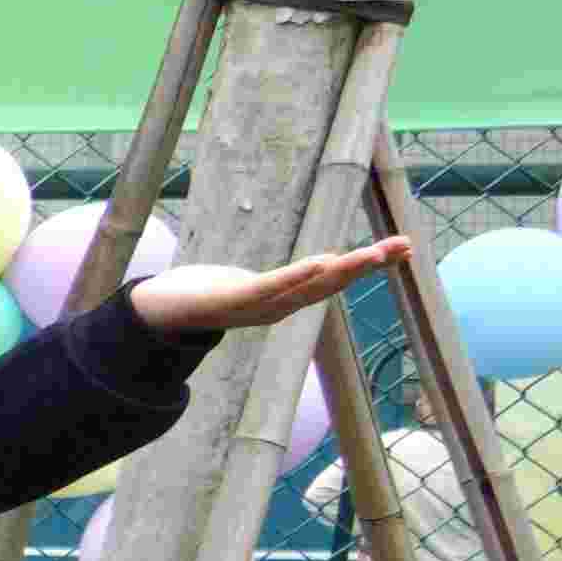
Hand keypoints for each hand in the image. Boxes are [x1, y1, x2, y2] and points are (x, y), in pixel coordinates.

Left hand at [128, 238, 405, 338]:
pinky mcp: (232, 301)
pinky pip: (269, 288)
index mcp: (285, 299)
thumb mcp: (253, 283)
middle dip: (369, 266)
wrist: (157, 313)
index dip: (369, 266)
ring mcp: (257, 307)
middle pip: (331, 284)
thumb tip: (321, 265)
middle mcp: (278, 307)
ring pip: (307, 287)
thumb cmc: (205, 295)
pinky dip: (296, 277)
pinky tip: (322, 262)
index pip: (334, 280)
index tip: (403, 248)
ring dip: (342, 270)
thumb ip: (285, 278)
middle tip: (404, 247)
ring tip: (373, 253)